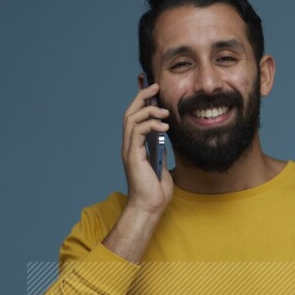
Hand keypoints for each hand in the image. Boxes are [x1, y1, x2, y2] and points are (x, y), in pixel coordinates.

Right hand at [121, 82, 173, 215]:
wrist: (150, 207)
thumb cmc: (156, 191)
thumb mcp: (162, 166)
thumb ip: (161, 151)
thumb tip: (166, 138)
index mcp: (135, 147)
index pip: (135, 118)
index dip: (141, 101)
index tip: (152, 88)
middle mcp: (129, 146)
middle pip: (130, 113)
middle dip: (142, 97)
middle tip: (155, 87)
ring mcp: (129, 150)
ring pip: (131, 119)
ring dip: (148, 110)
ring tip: (164, 111)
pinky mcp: (132, 155)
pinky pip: (138, 132)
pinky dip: (150, 125)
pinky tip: (164, 127)